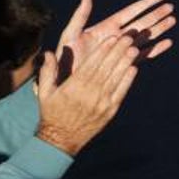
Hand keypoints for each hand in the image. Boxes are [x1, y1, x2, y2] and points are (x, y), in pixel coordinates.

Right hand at [36, 35, 139, 157]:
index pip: (91, 64)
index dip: (103, 50)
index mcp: (73, 87)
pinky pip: (120, 92)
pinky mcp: (110, 111)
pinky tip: (133, 68)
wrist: (61, 140)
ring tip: (133, 48)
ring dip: (125, 62)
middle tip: (127, 38)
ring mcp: (101, 103)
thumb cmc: (52, 113)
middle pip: (106, 68)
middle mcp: (89, 94)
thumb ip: (47, 72)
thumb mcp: (45, 93)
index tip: (112, 38)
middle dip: (118, 51)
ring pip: (115, 78)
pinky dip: (128, 80)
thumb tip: (47, 53)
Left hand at [55, 0, 174, 78]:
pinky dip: (156, 49)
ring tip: (173, 21)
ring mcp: (122, 51)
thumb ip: (80, 17)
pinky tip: (168, 43)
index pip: (130, 12)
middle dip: (157, 15)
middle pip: (142, 23)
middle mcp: (117, 37)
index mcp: (106, 28)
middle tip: (171, 7)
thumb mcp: (70, 36)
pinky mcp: (124, 64)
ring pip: (146, 37)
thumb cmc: (66, 60)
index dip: (146, 4)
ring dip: (159, 29)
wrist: (67, 83)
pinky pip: (144, 55)